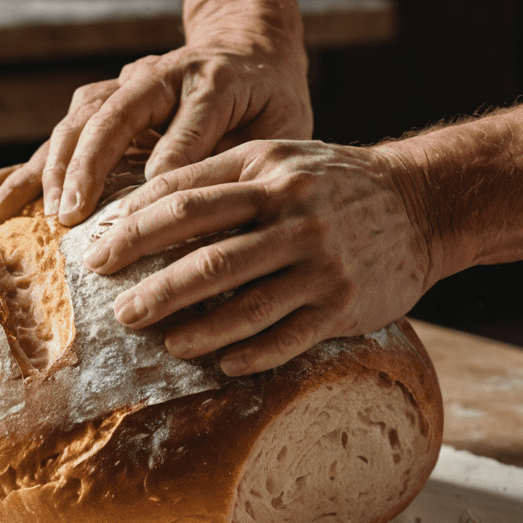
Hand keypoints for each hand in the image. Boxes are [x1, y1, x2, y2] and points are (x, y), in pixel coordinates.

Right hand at [0, 40, 312, 224]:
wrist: (247, 53)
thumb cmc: (269, 103)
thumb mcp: (280, 125)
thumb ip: (243, 152)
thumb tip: (181, 190)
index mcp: (210, 78)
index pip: (188, 118)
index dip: (170, 157)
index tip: (147, 201)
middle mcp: (156, 76)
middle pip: (112, 115)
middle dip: (85, 168)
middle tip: (69, 216)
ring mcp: (121, 89)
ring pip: (75, 124)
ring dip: (44, 170)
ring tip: (11, 213)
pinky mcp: (99, 110)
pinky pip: (56, 139)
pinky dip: (19, 169)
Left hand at [85, 140, 435, 374]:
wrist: (423, 203)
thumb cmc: (334, 184)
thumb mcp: (281, 160)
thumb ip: (221, 179)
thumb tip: (139, 210)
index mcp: (267, 168)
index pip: (184, 198)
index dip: (134, 227)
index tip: (99, 252)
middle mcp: (293, 212)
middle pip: (207, 255)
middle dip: (154, 286)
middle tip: (119, 310)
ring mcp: (321, 260)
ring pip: (244, 304)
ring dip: (196, 328)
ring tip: (163, 341)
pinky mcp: (344, 302)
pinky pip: (286, 336)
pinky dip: (249, 353)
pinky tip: (222, 363)